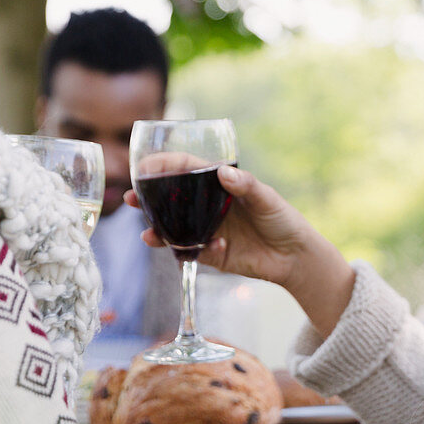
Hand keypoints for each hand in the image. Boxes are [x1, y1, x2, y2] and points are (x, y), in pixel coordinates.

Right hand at [126, 165, 353, 336]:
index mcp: (220, 186)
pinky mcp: (210, 254)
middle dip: (148, 198)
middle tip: (130, 196)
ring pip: (173, 227)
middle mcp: (208, 207)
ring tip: (146, 231)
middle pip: (171, 199)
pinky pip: (189, 252)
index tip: (145, 166)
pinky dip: (185, 250)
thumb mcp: (267, 199)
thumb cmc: (282, 219)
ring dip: (156, 228)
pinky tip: (197, 246)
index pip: (187, 170)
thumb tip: (224, 173)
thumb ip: (246, 186)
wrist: (294, 257)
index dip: (165, 166)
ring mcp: (207, 231)